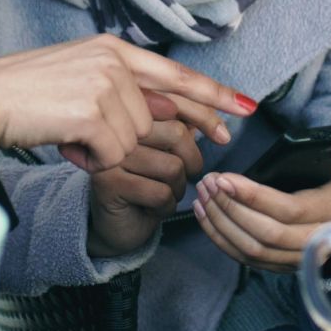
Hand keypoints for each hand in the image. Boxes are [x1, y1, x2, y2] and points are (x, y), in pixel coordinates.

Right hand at [0, 34, 254, 170]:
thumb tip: (169, 115)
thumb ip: (123, 90)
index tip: (245, 108)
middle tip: (163, 142)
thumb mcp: (79, 78)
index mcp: (112, 49)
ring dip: (105, 150)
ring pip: (134, 140)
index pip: (176, 73)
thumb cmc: (25, 94)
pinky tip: (67, 146)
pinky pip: (114, 154)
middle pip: (156, 118)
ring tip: (69, 137)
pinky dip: (92, 161)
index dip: (213, 94)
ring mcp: (105, 84)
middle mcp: (114, 61)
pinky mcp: (93, 112)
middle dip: (144, 139)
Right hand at [88, 121, 204, 257]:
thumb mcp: (168, 152)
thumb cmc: (147, 183)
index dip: (205, 122)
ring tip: (161, 195)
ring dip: (177, 190)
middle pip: (177, 134)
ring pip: (172, 168)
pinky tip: (149, 209)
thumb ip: (183, 129)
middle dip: (191, 163)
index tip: (221, 136)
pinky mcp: (109, 183)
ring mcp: (112, 154)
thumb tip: (214, 110)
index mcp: (133, 112)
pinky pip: (160, 194)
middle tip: (179, 178)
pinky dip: (165, 208)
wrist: (118, 222)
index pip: (178, 108)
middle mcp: (119, 128)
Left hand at [191, 140, 330, 273]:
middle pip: (267, 234)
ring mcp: (300, 259)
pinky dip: (221, 239)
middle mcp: (321, 242)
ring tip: (202, 196)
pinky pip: (246, 260)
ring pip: (253, 250)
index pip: (290, 210)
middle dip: (231, 208)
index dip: (254, 196)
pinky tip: (205, 216)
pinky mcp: (282, 267)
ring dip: (221, 224)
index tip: (225, 178)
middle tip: (208, 183)